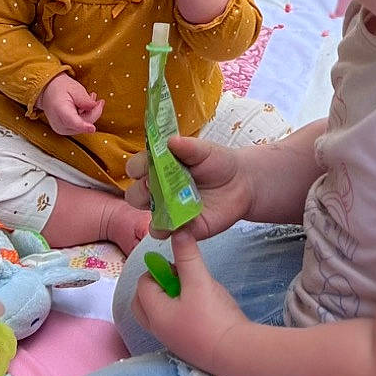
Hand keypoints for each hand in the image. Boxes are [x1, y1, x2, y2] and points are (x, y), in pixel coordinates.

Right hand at [37, 73, 104, 135]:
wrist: (47, 92)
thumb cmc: (59, 89)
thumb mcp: (74, 88)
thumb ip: (85, 99)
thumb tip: (95, 107)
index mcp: (60, 111)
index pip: (73, 122)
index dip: (84, 126)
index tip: (92, 128)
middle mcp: (59, 124)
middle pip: (83, 124)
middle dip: (93, 112)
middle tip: (93, 96)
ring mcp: (61, 129)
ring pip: (84, 127)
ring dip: (89, 114)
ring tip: (87, 99)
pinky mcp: (64, 131)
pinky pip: (80, 127)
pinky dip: (85, 118)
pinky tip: (83, 107)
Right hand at [125, 135, 253, 238]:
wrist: (240, 183)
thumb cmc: (217, 162)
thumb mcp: (205, 150)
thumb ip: (188, 147)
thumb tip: (171, 141)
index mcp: (158, 167)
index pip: (135, 167)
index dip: (137, 167)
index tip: (147, 164)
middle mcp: (158, 190)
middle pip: (135, 195)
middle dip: (141, 191)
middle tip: (155, 185)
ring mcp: (168, 210)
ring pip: (147, 217)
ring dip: (153, 214)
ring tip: (168, 207)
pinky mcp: (181, 228)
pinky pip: (167, 234)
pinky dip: (170, 231)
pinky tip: (180, 224)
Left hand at [133, 225, 245, 374]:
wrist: (235, 353)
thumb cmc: (213, 317)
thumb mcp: (200, 281)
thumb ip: (187, 255)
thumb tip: (178, 231)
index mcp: (156, 314)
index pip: (143, 285)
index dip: (158, 270)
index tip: (178, 266)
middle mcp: (159, 329)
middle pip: (143, 303)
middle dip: (157, 286)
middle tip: (179, 279)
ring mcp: (172, 340)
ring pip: (158, 314)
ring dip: (169, 299)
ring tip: (193, 292)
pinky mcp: (186, 346)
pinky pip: (173, 324)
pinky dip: (180, 312)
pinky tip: (202, 308)